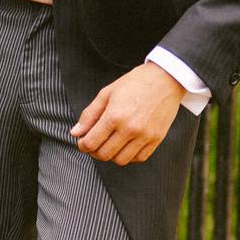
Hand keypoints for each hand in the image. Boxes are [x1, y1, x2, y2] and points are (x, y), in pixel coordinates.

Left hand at [69, 63, 185, 164]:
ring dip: (111, 156)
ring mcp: (145, 136)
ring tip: (109, 145)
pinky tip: (125, 146)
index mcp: (114, 116)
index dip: (82, 145)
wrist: (164, 79)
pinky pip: (139, 158)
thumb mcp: (107, 93)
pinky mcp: (157, 139)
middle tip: (94, 145)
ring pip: (121, 160)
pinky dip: (129, 156)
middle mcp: (129, 129)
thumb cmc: (134, 83)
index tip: (82, 142)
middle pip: (105, 154)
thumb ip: (89, 114)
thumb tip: (75, 132)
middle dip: (94, 152)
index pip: (91, 142)